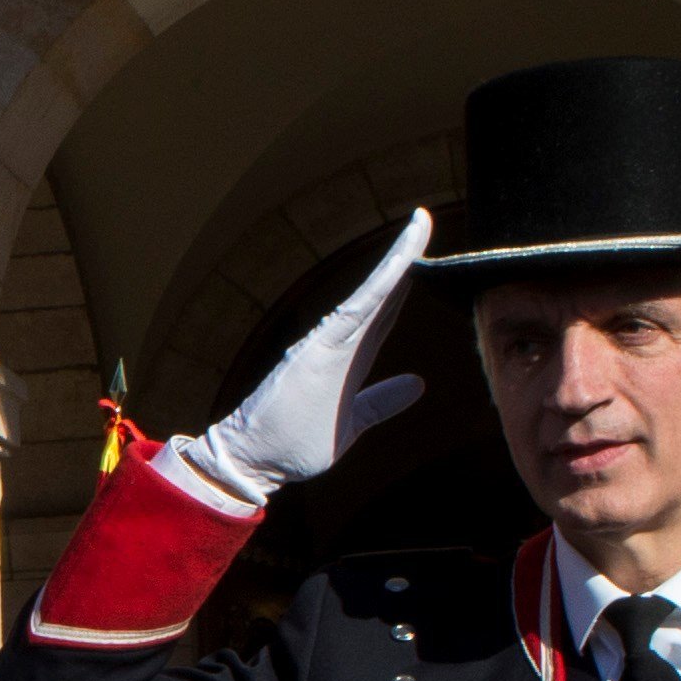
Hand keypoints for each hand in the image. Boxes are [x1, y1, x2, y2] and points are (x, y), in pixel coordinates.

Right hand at [174, 211, 426, 506]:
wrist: (254, 460)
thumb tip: (419, 383)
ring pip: (374, 292)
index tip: (424, 251)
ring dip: (398, 259)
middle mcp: (341, 342)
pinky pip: (360, 308)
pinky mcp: (323, 347)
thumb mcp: (353, 424)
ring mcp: (330, 341)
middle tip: (425, 220)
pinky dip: (383, 282)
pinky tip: (403, 260)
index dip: (404, 282)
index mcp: (350, 358)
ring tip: (420, 225)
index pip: (385, 311)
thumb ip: (383, 401)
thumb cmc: (295, 444)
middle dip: (406, 257)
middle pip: (383, 293)